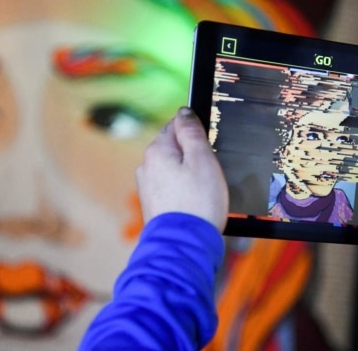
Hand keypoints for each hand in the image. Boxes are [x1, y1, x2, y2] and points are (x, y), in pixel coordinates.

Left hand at [135, 107, 228, 231]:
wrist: (184, 246)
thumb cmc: (197, 203)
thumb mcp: (202, 160)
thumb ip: (192, 132)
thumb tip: (184, 112)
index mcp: (157, 150)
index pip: (176, 125)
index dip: (196, 133)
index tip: (209, 147)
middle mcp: (147, 166)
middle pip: (175, 148)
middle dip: (193, 156)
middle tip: (210, 173)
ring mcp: (147, 187)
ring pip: (174, 170)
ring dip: (189, 176)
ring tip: (203, 193)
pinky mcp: (153, 205)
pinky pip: (172, 189)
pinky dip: (184, 193)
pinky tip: (194, 204)